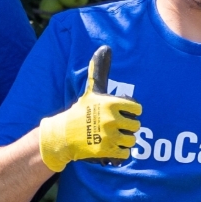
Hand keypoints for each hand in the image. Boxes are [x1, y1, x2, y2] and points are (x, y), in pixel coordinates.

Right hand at [35, 46, 140, 170]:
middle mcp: (111, 119)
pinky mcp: (106, 151)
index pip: (137, 109)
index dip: (131, 112)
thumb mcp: (92, 91)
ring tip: (114, 137)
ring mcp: (109, 136)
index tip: (122, 114)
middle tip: (116, 127)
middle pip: (136, 126)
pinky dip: (120, 152)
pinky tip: (111, 147)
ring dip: (124, 140)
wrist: (64, 135)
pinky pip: (125, 153)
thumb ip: (99, 70)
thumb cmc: (81, 111)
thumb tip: (105, 48)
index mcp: (111, 103)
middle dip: (127, 128)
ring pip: (132, 140)